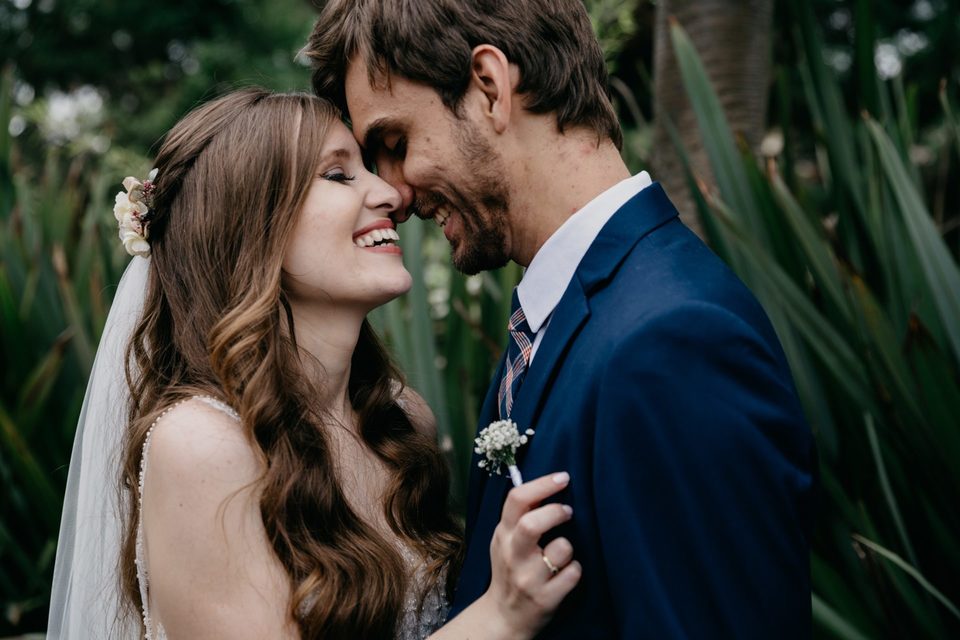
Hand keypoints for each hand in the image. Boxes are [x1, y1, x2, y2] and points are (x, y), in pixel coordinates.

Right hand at [482, 471, 581, 637]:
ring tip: (563, 553)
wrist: (503, 616)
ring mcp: (527, 579)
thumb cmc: (510, 569)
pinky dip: (575, 570)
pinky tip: (565, 573)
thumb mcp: (506, 540)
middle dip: (556, 512)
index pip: (516, 499)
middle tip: (568, 511)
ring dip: (569, 547)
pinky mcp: (545, 599)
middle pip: (532, 523)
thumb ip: (520, 516)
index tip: (564, 477)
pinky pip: (573, 574)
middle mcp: (512, 555)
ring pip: (561, 548)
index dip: (543, 484)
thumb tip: (548, 485)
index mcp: (503, 534)